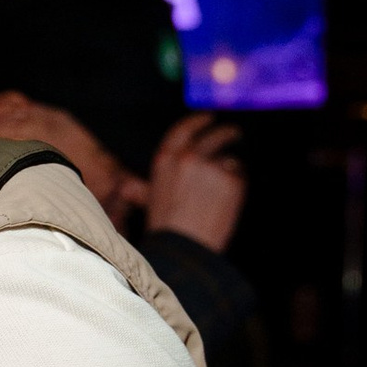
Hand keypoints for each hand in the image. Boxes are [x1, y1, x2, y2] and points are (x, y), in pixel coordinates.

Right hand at [135, 112, 244, 256]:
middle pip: (215, 136)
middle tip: (234, 134)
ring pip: (230, 161)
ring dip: (230, 171)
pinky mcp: (232, 180)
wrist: (184, 249)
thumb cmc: (165, 228)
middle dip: (227, 134)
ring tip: (222, 192)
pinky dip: (238, 186)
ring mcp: (212, 167)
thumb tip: (126, 187)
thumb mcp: (148, 202)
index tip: (209, 118)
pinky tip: (228, 202)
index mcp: (166, 159)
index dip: (198, 121)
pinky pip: (240, 177)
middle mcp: (189, 157)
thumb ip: (140, 189)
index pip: (184, 129)